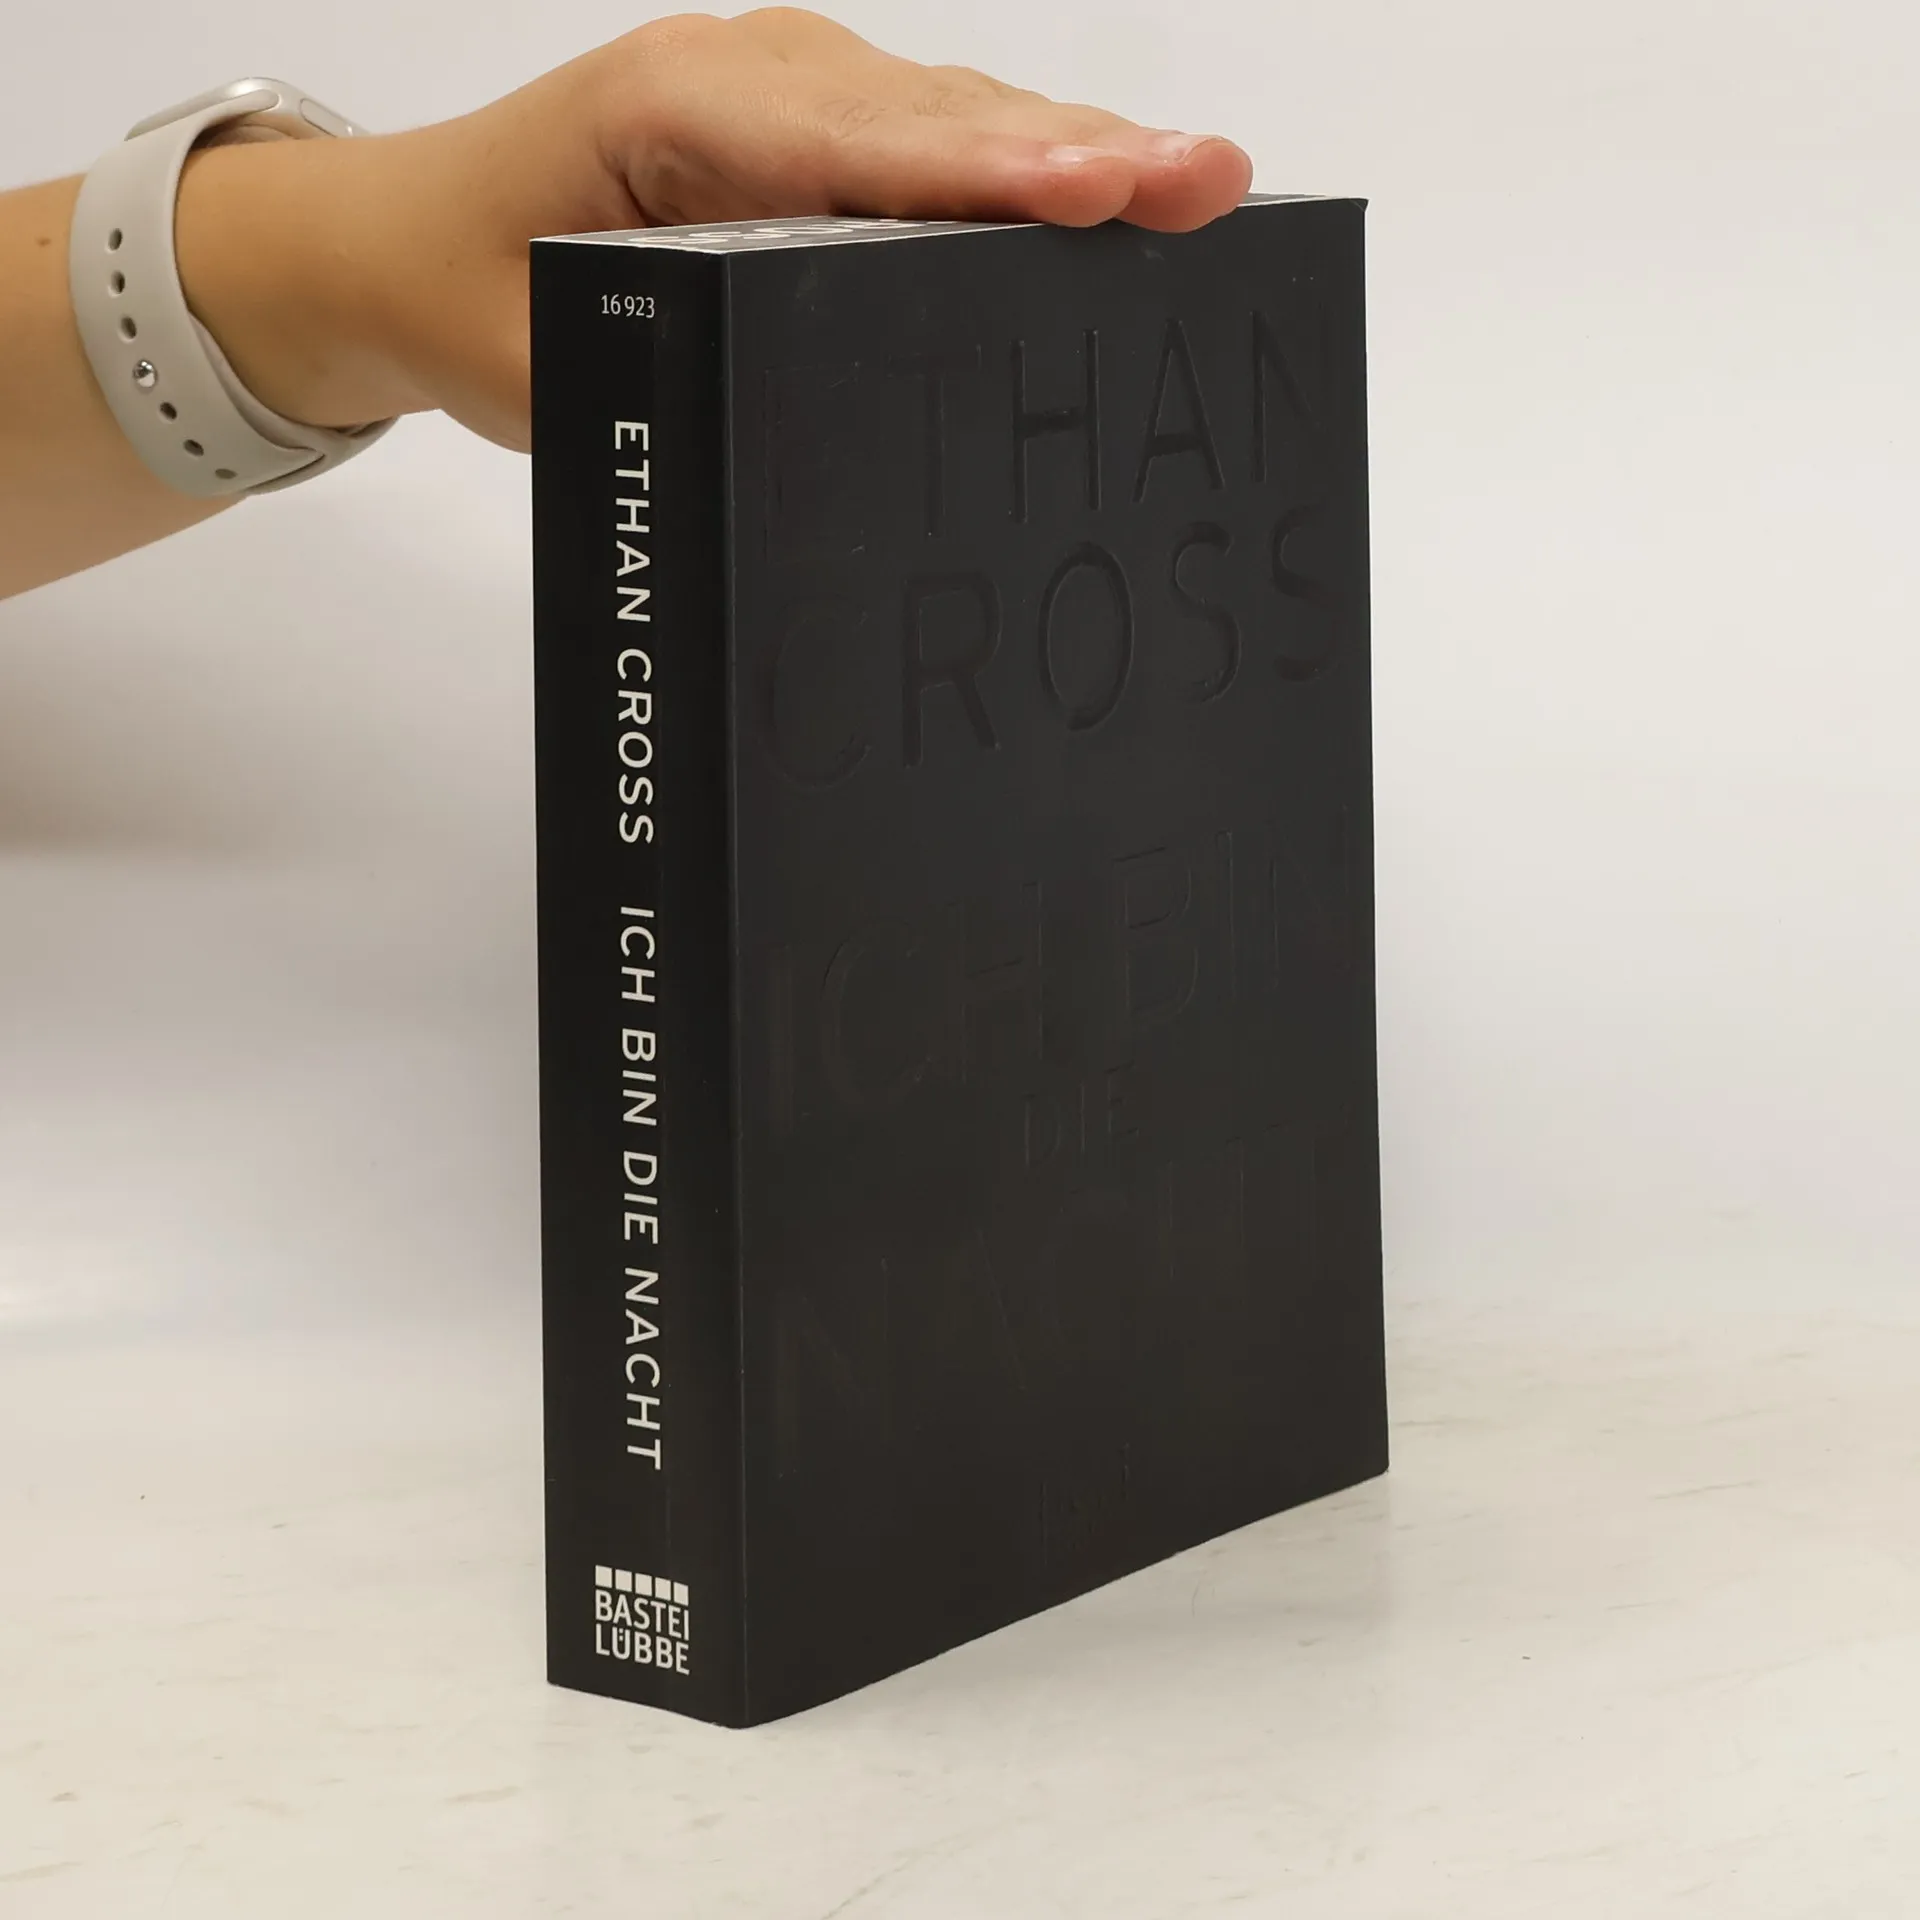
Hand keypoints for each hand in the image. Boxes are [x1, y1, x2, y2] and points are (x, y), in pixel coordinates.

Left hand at [173, 9, 1254, 451]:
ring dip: (1073, 158)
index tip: (1094, 190)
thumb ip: (663, 373)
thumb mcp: (542, 363)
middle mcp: (748, 79)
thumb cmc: (469, 289)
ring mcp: (788, 94)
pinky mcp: (811, 130)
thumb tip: (800, 422)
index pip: (856, 146)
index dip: (985, 169)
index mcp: (672, 115)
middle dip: (1077, 155)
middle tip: (1205, 185)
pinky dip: (1022, 172)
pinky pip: (933, 143)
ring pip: (952, 120)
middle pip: (937, 119)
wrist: (406, 234)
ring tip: (1198, 191)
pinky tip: (1111, 204)